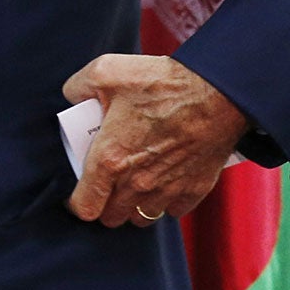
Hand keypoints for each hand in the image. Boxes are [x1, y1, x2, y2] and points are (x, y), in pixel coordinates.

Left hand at [63, 54, 247, 227]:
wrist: (217, 92)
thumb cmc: (161, 82)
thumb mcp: (105, 71)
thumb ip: (78, 87)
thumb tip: (72, 98)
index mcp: (109, 159)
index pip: (84, 206)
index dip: (76, 203)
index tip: (78, 194)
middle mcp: (136, 183)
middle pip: (111, 217)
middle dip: (104, 205)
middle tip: (106, 184)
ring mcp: (166, 190)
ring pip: (141, 218)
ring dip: (133, 207)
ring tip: (132, 187)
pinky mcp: (193, 190)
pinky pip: (172, 211)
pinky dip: (165, 202)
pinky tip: (163, 182)